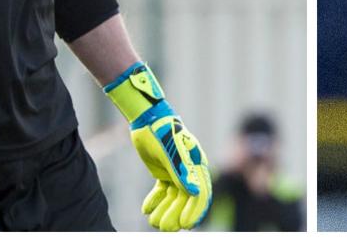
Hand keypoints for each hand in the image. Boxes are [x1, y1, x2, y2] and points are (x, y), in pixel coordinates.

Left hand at [105, 62, 212, 230]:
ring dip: (164, 210)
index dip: (195, 211)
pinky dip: (155, 201)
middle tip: (164, 228)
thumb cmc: (162, 131)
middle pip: (186, 199)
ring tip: (152, 221)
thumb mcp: (171, 152)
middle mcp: (189, 170)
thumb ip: (182, 172)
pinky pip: (162, 191)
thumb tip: (194, 192)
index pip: (200, 193)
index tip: (185, 225)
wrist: (147, 118)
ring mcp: (176, 172)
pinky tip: (146, 210)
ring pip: (174, 197)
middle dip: (176, 214)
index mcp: (196, 165)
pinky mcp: (164, 172)